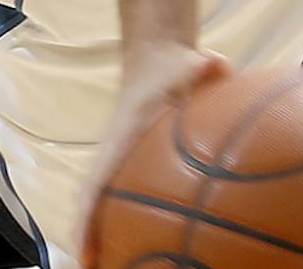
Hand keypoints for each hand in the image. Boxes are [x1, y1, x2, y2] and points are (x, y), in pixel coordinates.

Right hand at [77, 42, 227, 267]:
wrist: (155, 55)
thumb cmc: (171, 66)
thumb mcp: (188, 62)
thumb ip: (204, 65)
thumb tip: (220, 64)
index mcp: (122, 134)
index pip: (97, 179)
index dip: (88, 215)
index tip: (83, 248)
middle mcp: (114, 151)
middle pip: (92, 202)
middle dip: (87, 237)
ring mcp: (119, 158)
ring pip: (103, 201)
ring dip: (101, 231)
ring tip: (111, 265)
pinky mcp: (130, 161)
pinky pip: (123, 194)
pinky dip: (126, 219)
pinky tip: (152, 244)